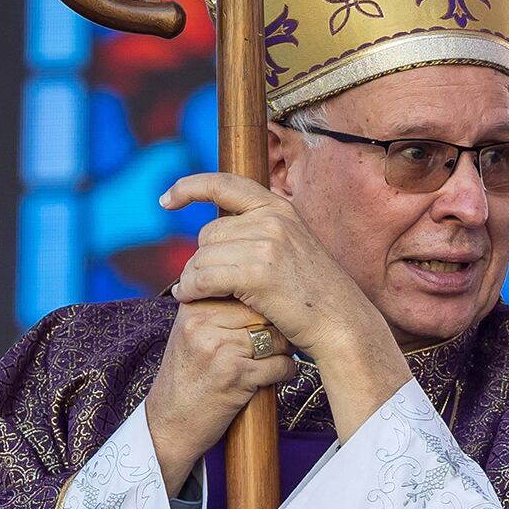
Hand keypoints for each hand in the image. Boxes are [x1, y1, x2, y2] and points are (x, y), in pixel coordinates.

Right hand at [144, 297, 297, 494]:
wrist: (167, 424)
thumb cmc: (186, 376)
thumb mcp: (190, 331)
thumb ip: (216, 305)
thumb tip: (260, 284)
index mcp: (193, 306)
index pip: (245, 288)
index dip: (265, 303)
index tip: (271, 315)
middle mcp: (203, 322)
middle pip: (264, 311)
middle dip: (279, 326)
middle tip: (283, 338)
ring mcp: (219, 348)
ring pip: (276, 336)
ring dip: (286, 349)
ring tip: (278, 357)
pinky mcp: (235, 375)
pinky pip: (280, 364)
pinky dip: (286, 372)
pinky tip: (277, 376)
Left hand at [146, 173, 408, 488]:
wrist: (342, 324)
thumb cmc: (314, 296)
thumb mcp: (292, 250)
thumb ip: (259, 234)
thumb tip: (212, 236)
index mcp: (280, 208)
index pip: (226, 184)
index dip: (190, 187)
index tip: (166, 200)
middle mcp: (273, 218)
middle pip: (209, 233)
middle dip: (199, 258)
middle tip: (198, 283)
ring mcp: (268, 243)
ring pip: (202, 256)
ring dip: (192, 278)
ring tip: (193, 293)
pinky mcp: (258, 273)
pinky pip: (204, 277)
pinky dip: (191, 289)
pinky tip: (189, 298)